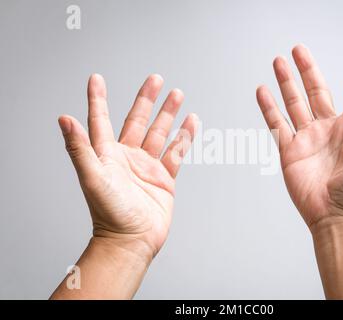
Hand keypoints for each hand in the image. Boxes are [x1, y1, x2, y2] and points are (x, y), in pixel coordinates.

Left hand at [58, 74, 197, 259]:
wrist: (132, 239)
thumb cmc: (109, 213)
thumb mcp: (93, 177)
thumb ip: (80, 147)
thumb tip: (64, 119)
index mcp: (107, 154)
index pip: (101, 120)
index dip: (98, 99)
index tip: (96, 79)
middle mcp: (127, 157)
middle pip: (137, 120)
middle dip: (146, 99)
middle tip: (155, 79)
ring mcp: (147, 166)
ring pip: (159, 132)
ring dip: (168, 113)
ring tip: (177, 95)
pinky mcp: (164, 177)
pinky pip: (176, 151)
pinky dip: (184, 136)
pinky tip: (190, 122)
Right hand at [257, 44, 342, 227]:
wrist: (337, 216)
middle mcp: (329, 129)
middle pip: (316, 91)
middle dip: (307, 69)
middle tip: (298, 50)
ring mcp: (308, 139)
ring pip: (294, 103)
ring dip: (286, 83)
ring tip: (279, 62)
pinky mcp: (290, 151)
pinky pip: (277, 124)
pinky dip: (268, 108)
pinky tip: (263, 91)